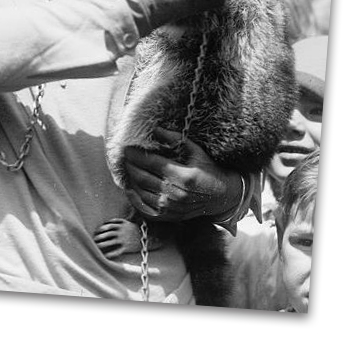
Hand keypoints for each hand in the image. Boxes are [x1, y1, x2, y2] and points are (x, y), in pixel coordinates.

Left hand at [122, 129, 242, 222]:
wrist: (222, 197)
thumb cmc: (209, 171)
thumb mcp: (197, 152)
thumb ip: (176, 140)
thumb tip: (156, 129)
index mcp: (184, 176)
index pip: (151, 163)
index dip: (136, 155)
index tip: (127, 149)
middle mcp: (176, 194)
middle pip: (142, 177)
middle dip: (130, 166)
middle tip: (124, 158)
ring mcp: (171, 207)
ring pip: (140, 192)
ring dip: (130, 179)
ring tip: (127, 169)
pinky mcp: (168, 216)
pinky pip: (144, 209)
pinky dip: (134, 198)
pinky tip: (130, 189)